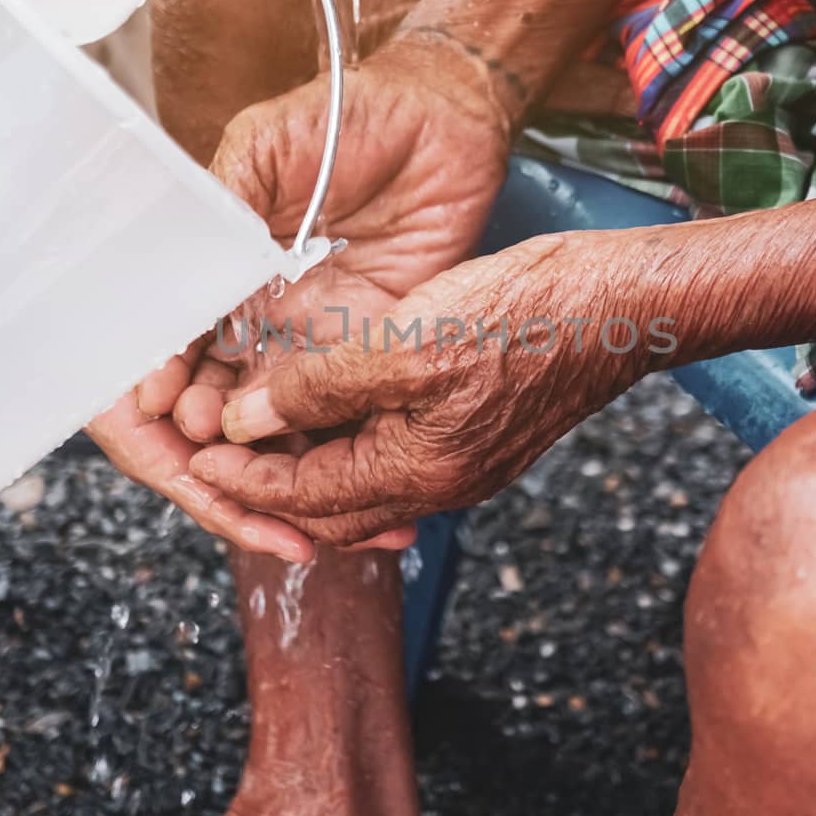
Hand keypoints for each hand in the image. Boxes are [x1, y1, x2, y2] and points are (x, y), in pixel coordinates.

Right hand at [93, 33, 515, 556]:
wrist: (445, 111)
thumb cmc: (350, 114)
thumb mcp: (259, 151)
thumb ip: (213, 211)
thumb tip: (165, 282)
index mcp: (219, 273)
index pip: (165, 351)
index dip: (156, 391)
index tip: (162, 412)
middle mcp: (258, 315)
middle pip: (207, 404)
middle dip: (198, 445)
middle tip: (207, 464)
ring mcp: (312, 336)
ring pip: (267, 422)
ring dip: (257, 462)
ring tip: (261, 492)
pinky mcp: (372, 344)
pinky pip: (337, 409)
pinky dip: (322, 448)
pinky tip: (315, 482)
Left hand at [183, 231, 679, 544]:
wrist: (623, 307)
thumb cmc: (526, 313)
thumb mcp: (408, 340)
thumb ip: (321, 384)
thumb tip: (246, 420)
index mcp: (419, 471)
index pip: (304, 495)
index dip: (242, 476)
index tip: (192, 454)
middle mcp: (442, 483)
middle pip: (330, 509)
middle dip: (267, 488)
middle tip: (214, 456)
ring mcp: (466, 465)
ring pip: (364, 486)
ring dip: (309, 467)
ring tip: (263, 433)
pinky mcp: (481, 438)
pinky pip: (398, 460)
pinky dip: (352, 447)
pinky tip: (335, 413)